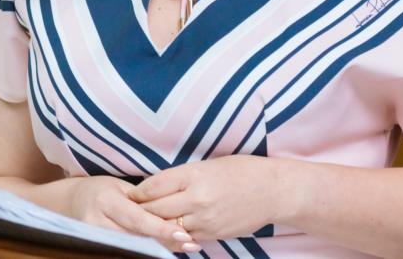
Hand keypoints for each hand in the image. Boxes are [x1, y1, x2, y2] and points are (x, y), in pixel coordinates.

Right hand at [69, 175, 200, 253]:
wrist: (72, 202)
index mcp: (106, 201)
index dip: (161, 228)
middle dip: (165, 241)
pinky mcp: (95, 248)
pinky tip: (164, 248)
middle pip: (137, 237)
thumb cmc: (101, 189)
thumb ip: (143, 201)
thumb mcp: (120, 187)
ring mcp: (95, 238)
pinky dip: (146, 250)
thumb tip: (174, 213)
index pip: (138, 219)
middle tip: (191, 244)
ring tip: (185, 247)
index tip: (184, 234)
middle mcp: (97, 222)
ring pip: (133, 247)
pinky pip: (126, 250)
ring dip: (160, 248)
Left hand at [129, 155, 279, 241]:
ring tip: (143, 223)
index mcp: (193, 174)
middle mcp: (197, 198)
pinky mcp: (213, 234)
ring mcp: (205, 219)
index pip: (153, 186)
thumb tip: (156, 187)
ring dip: (155, 226)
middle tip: (128, 211)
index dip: (138, 192)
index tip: (129, 195)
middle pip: (156, 209)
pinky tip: (168, 231)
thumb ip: (181, 177)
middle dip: (141, 211)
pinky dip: (174, 234)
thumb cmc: (242, 171)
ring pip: (168, 227)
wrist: (274, 191)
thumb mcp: (207, 165)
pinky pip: (185, 237)